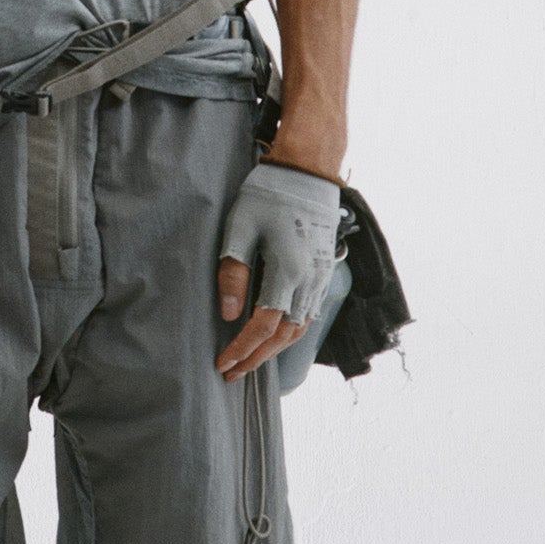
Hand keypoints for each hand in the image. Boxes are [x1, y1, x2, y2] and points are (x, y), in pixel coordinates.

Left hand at [216, 153, 343, 380]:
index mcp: (287, 272)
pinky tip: (274, 336)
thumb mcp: (239, 228)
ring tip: (250, 360)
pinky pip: (308, 313)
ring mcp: (319, 277)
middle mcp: (308, 281)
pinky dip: (290, 332)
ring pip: (299, 329)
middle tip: (232, 372)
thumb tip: (228, 314)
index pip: (263, 326)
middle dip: (256, 358)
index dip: (242, 349)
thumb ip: (233, 273)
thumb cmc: (268, 195)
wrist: (307, 171)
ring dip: (274, 350)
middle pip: (283, 336)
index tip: (222, 363)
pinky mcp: (323, 271)